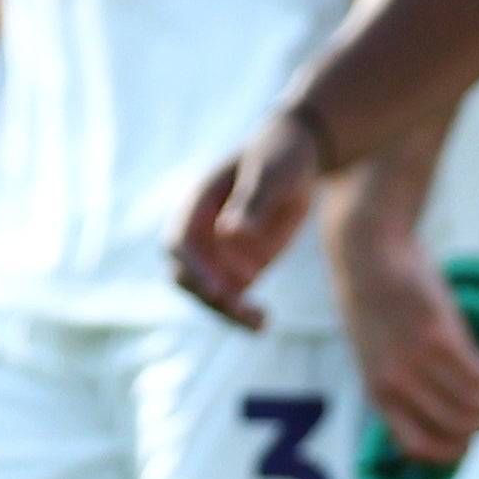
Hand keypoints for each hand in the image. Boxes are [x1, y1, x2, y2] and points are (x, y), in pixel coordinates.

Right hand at [172, 104, 331, 325]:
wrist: (299, 157)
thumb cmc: (280, 155)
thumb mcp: (271, 173)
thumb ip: (252, 202)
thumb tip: (229, 233)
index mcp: (198, 203)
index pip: (179, 242)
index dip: (192, 267)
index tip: (216, 289)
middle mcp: (202, 232)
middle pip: (185, 275)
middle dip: (206, 295)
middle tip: (237, 307)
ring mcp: (219, 253)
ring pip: (209, 293)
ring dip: (227, 312)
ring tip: (258, 323)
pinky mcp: (240, 267)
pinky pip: (235, 297)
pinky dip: (244, 314)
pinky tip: (263, 323)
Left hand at [325, 183, 478, 470]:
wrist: (369, 253)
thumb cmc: (374, 301)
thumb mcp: (375, 354)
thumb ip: (399, 381)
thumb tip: (440, 406)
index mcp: (377, 395)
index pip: (420, 448)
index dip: (453, 448)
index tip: (467, 432)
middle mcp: (396, 386)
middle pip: (457, 431)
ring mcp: (417, 363)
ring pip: (474, 407)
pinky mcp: (439, 337)